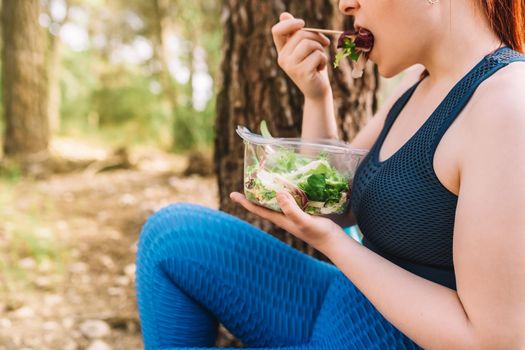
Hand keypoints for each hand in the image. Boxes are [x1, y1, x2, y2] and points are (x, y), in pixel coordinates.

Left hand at [230, 191, 345, 251]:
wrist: (335, 242)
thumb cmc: (320, 233)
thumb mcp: (304, 221)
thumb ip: (292, 210)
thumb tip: (278, 194)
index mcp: (281, 219)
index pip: (258, 210)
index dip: (245, 202)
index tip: (232, 194)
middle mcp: (284, 217)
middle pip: (265, 204)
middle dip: (256, 193)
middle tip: (248, 180)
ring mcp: (294, 215)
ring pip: (277, 201)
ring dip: (270, 191)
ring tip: (265, 179)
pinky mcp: (304, 212)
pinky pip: (290, 199)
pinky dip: (287, 191)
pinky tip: (290, 184)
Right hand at [271, 12, 331, 99]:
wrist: (317, 91)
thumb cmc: (313, 67)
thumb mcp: (305, 48)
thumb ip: (297, 33)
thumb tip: (283, 15)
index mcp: (282, 51)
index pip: (277, 31)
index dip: (290, 23)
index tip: (302, 23)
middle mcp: (282, 59)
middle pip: (300, 34)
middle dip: (316, 37)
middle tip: (324, 45)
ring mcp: (291, 66)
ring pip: (309, 44)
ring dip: (321, 49)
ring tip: (320, 59)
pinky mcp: (302, 72)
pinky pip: (318, 55)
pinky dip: (324, 60)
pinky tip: (320, 69)